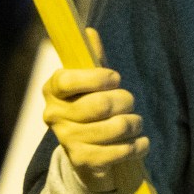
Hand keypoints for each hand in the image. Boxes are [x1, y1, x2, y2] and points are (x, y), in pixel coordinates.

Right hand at [43, 30, 148, 193]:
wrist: (87, 151)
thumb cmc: (91, 105)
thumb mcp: (91, 81)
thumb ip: (92, 58)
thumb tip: (89, 32)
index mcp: (53, 89)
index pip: (68, 80)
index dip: (96, 78)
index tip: (115, 78)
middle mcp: (54, 115)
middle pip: (99, 105)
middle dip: (125, 100)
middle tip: (129, 102)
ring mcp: (67, 140)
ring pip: (115, 128)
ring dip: (134, 123)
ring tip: (135, 123)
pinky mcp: (83, 161)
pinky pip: (121, 151)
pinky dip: (139, 145)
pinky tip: (140, 142)